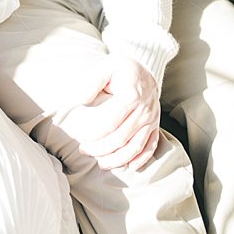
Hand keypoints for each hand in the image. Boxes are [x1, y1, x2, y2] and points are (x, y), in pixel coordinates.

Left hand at [61, 56, 160, 170]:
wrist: (145, 68)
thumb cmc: (122, 68)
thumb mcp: (106, 66)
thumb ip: (92, 82)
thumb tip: (78, 100)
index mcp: (131, 96)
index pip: (111, 122)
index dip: (95, 134)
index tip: (81, 138)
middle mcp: (144, 111)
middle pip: (121, 138)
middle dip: (101, 149)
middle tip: (84, 150)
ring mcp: (151, 120)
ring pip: (136, 147)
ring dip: (118, 159)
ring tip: (101, 163)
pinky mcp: (155, 126)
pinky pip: (151, 147)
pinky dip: (141, 159)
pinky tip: (130, 167)